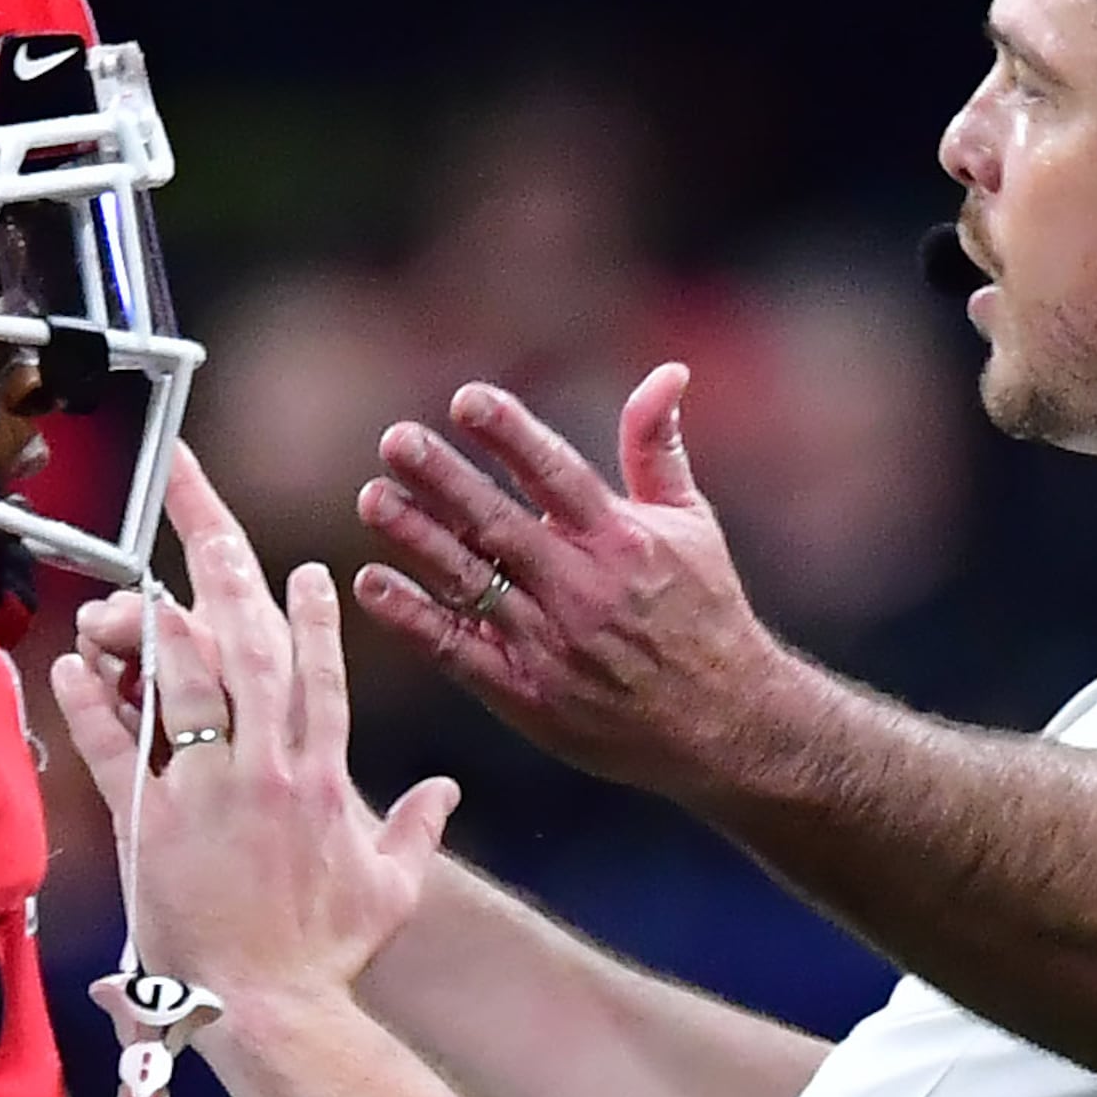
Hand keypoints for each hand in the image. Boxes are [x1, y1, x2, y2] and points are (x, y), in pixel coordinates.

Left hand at [46, 449, 458, 1007]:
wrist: (271, 1009)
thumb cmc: (329, 956)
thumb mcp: (391, 889)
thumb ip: (417, 830)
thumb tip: (444, 794)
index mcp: (324, 777)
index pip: (319, 675)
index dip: (310, 617)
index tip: (301, 569)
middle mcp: (268, 770)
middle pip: (248, 647)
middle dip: (224, 566)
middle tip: (202, 506)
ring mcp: (207, 792)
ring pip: (183, 682)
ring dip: (158, 622)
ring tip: (138, 575)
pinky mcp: (151, 824)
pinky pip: (116, 748)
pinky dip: (94, 702)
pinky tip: (75, 659)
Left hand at [354, 365, 801, 798]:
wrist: (724, 725)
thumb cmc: (705, 612)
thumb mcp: (692, 524)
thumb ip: (658, 448)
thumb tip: (666, 371)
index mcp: (623, 541)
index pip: (558, 475)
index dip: (511, 435)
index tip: (466, 400)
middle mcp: (585, 590)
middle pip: (501, 525)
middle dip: (445, 481)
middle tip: (395, 442)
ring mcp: (553, 646)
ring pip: (472, 584)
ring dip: (418, 540)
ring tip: (373, 499)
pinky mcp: (529, 695)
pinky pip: (459, 652)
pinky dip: (414, 619)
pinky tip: (372, 583)